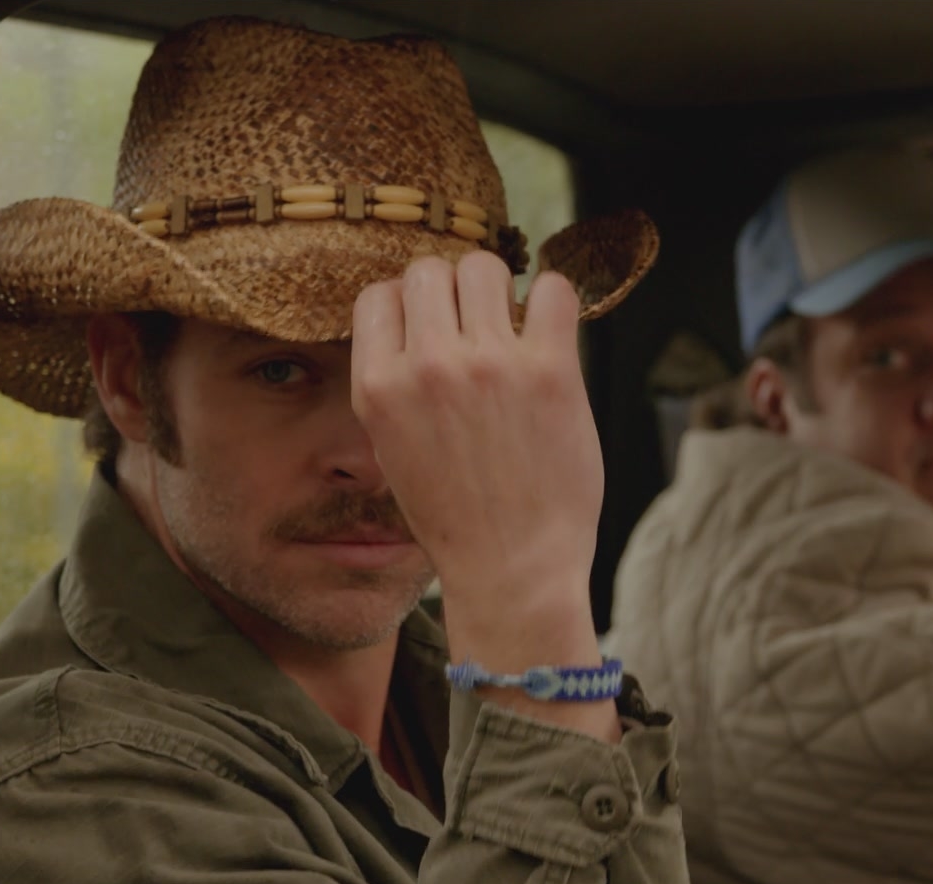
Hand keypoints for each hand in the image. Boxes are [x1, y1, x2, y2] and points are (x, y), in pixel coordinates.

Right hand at [352, 254, 615, 739]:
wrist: (512, 568)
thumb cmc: (458, 515)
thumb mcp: (393, 449)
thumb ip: (397, 383)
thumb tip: (418, 320)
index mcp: (378, 386)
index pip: (379, 294)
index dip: (409, 304)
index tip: (435, 328)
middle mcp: (427, 366)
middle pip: (430, 270)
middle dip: (454, 290)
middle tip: (478, 326)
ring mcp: (489, 363)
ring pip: (485, 267)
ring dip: (501, 288)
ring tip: (515, 327)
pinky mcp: (549, 371)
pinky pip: (554, 290)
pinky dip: (554, 299)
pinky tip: (552, 330)